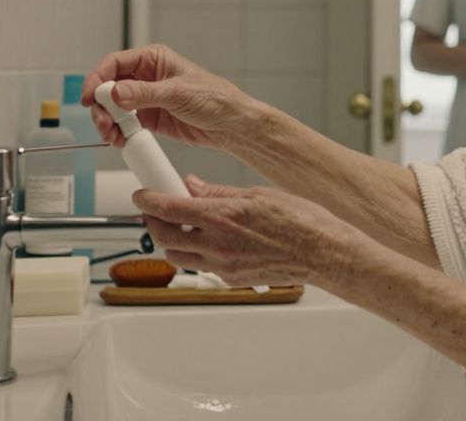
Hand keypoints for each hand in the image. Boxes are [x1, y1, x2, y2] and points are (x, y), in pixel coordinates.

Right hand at [82, 44, 256, 149]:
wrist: (230, 125)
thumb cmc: (215, 98)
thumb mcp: (177, 93)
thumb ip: (144, 93)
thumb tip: (116, 92)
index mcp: (154, 60)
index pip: (115, 63)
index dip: (98, 78)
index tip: (90, 96)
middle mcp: (146, 77)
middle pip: (109, 87)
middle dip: (101, 105)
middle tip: (103, 122)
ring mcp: (146, 99)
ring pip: (114, 108)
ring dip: (108, 121)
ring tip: (111, 135)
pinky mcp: (149, 118)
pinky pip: (125, 124)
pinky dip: (118, 132)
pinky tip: (121, 140)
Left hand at [134, 175, 363, 287]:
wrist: (322, 253)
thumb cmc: (301, 222)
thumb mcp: (258, 194)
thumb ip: (219, 192)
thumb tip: (193, 186)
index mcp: (223, 215)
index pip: (168, 208)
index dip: (148, 200)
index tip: (143, 194)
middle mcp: (217, 243)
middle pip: (163, 236)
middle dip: (153, 221)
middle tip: (155, 210)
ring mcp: (222, 265)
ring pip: (177, 256)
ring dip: (170, 241)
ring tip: (179, 226)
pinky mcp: (231, 279)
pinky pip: (201, 267)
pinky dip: (195, 254)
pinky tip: (206, 241)